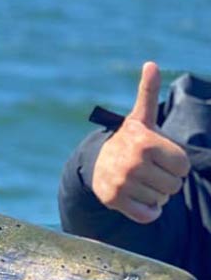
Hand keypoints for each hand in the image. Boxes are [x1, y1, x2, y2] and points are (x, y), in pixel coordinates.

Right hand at [92, 61, 189, 223]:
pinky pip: (148, 215)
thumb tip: (151, 64)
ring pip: (161, 200)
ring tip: (140, 183)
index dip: (175, 164)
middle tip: (149, 172)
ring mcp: (122, 183)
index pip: (183, 166)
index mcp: (145, 142)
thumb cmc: (129, 142)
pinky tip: (137, 199)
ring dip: (155, 195)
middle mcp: (132, 163)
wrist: (96, 165)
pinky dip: (148, 211)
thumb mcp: (140, 118)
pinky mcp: (114, 201)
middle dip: (166, 181)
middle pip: (174, 186)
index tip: (159, 158)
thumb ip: (148, 93)